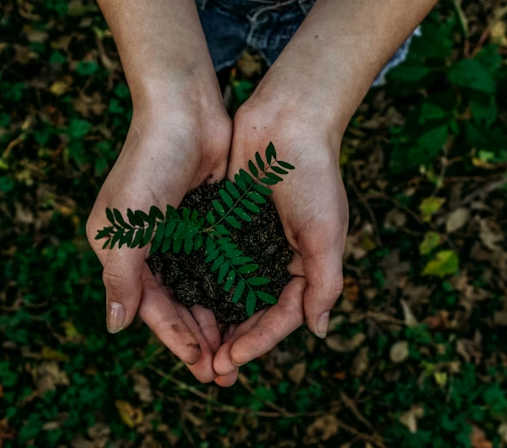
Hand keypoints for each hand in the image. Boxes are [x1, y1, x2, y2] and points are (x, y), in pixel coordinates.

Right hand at [86, 101, 231, 382]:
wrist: (185, 109)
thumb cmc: (149, 163)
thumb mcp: (127, 225)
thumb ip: (121, 277)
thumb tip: (115, 327)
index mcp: (121, 251)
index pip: (151, 308)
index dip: (176, 339)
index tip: (202, 368)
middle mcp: (148, 247)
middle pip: (176, 305)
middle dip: (199, 339)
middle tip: (225, 372)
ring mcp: (178, 235)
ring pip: (199, 290)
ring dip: (216, 320)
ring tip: (238, 350)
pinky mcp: (205, 221)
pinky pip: (217, 265)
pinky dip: (229, 289)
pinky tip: (247, 309)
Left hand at [212, 101, 348, 386]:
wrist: (288, 120)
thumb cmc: (314, 175)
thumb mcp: (326, 232)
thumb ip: (325, 282)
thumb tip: (318, 331)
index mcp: (305, 266)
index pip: (281, 316)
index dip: (258, 342)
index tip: (231, 360)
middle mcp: (276, 259)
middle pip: (253, 312)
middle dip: (233, 341)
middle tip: (209, 369)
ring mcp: (250, 243)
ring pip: (229, 293)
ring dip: (214, 321)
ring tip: (193, 348)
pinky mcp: (226, 224)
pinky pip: (211, 262)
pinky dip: (200, 284)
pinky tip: (181, 303)